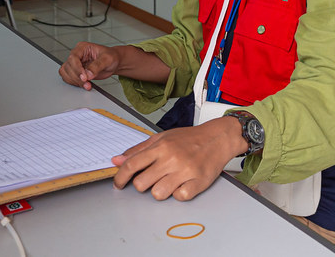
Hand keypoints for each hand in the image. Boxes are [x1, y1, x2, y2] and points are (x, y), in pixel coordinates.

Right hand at [58, 42, 120, 89]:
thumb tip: (88, 74)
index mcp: (82, 48)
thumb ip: (97, 66)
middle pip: (68, 66)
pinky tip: (84, 84)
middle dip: (77, 77)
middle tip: (87, 83)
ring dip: (74, 81)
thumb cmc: (111, 57)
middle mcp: (77, 55)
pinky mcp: (76, 72)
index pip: (73, 57)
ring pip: (66, 72)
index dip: (77, 68)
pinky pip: (68, 77)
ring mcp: (76, 64)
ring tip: (87, 85)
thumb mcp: (107, 59)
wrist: (113, 63)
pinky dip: (74, 83)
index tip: (84, 77)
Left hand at [111, 116, 247, 200]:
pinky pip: (179, 197)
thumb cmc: (189, 138)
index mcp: (161, 146)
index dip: (120, 177)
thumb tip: (117, 160)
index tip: (118, 184)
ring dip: (160, 191)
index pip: (132, 164)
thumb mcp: (162, 138)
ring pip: (158, 194)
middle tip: (151, 178)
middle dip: (142, 185)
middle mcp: (172, 158)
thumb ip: (138, 150)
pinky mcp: (198, 182)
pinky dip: (179, 193)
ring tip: (168, 180)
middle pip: (142, 184)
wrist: (217, 138)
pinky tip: (182, 183)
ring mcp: (185, 171)